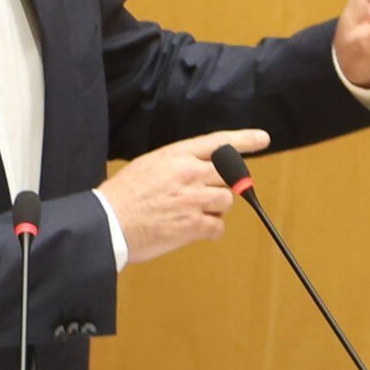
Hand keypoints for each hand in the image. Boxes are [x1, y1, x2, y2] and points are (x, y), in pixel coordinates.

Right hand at [99, 129, 269, 265]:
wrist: (108, 223)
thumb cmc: (122, 196)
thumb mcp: (148, 165)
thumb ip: (177, 164)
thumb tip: (198, 170)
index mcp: (177, 155)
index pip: (219, 142)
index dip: (244, 140)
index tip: (262, 138)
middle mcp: (189, 173)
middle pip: (229, 174)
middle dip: (225, 185)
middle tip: (209, 194)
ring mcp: (194, 199)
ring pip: (226, 201)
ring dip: (215, 209)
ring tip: (191, 214)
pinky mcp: (194, 225)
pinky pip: (218, 227)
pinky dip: (209, 231)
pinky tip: (191, 230)